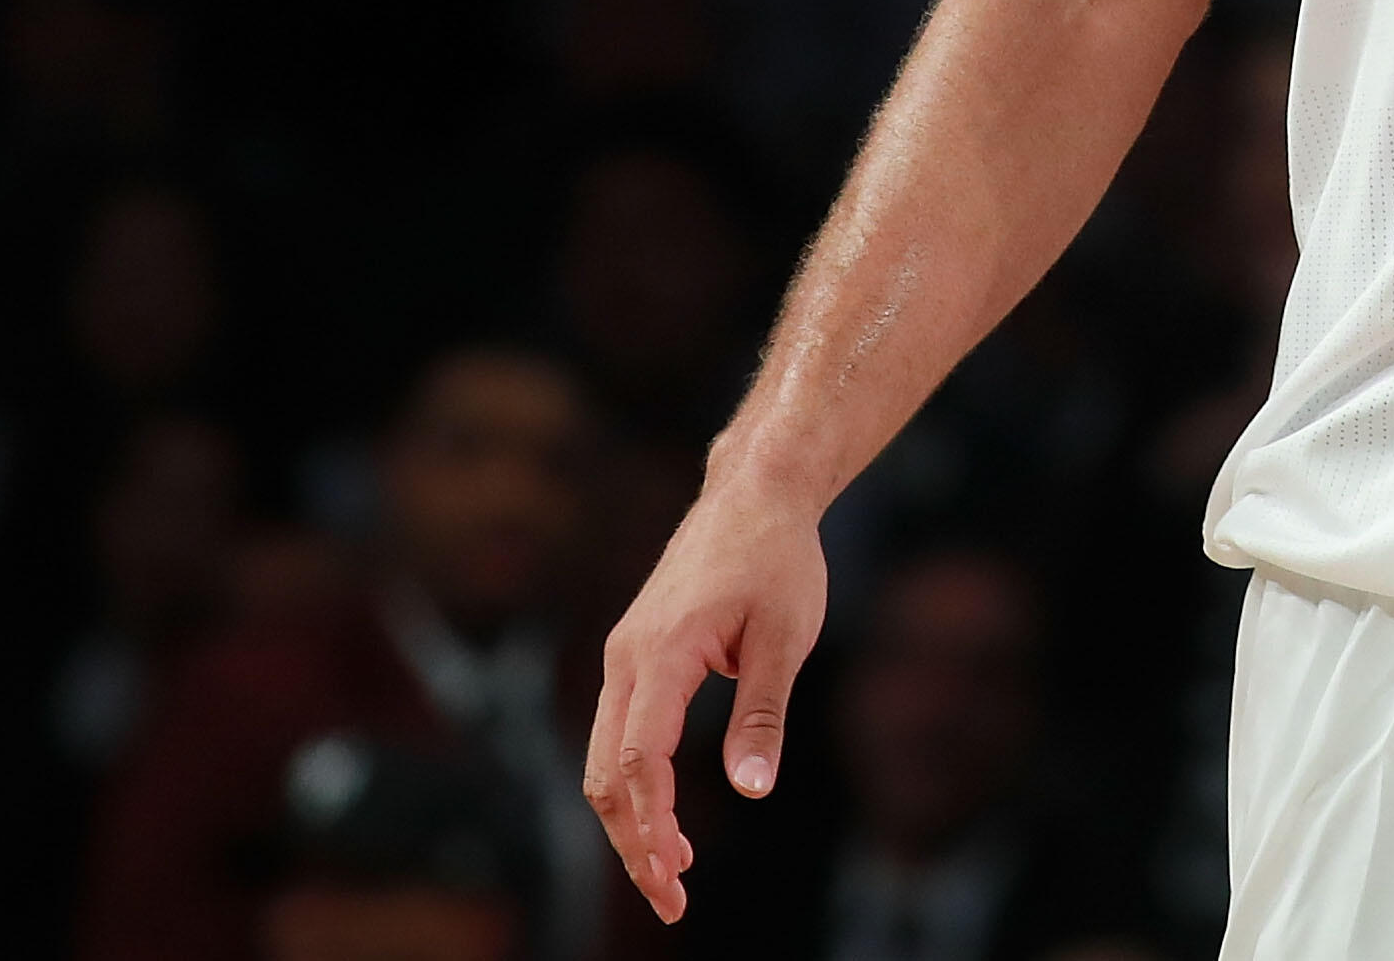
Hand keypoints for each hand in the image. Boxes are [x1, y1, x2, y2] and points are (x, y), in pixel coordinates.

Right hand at [583, 478, 828, 923]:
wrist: (755, 492)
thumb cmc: (780, 558)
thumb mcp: (788, 636)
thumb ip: (764, 714)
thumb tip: (753, 788)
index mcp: (662, 652)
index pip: (642, 758)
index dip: (653, 824)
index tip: (675, 878)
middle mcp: (627, 657)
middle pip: (607, 772)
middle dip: (632, 841)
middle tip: (671, 900)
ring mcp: (625, 655)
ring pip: (605, 758)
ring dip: (630, 818)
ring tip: (672, 872)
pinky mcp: (635, 654)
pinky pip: (620, 732)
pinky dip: (635, 782)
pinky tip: (668, 816)